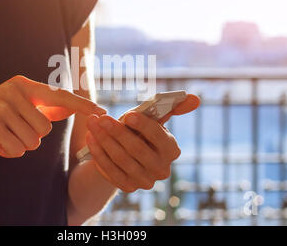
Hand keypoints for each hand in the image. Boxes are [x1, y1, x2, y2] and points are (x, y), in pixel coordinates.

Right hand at [0, 75, 105, 162]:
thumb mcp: (19, 110)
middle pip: (47, 126)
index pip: (60, 95)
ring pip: (35, 139)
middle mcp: (13, 89)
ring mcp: (2, 105)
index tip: (102, 111)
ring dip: (20, 145)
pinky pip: (19, 148)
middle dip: (32, 136)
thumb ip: (44, 107)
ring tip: (2, 137)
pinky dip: (9, 153)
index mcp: (22, 84)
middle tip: (10, 131)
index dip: (82, 105)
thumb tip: (71, 106)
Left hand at [85, 94, 199, 192]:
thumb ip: (172, 108)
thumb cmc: (140, 131)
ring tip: (91, 123)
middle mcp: (162, 169)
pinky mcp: (127, 187)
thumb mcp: (153, 118)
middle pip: (137, 149)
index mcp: (172, 150)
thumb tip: (195, 98)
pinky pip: (110, 170)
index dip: (144, 126)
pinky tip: (90, 138)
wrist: (127, 154)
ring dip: (103, 140)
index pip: (159, 137)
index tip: (128, 115)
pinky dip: (98, 153)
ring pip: (120, 159)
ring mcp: (145, 181)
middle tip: (100, 117)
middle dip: (117, 132)